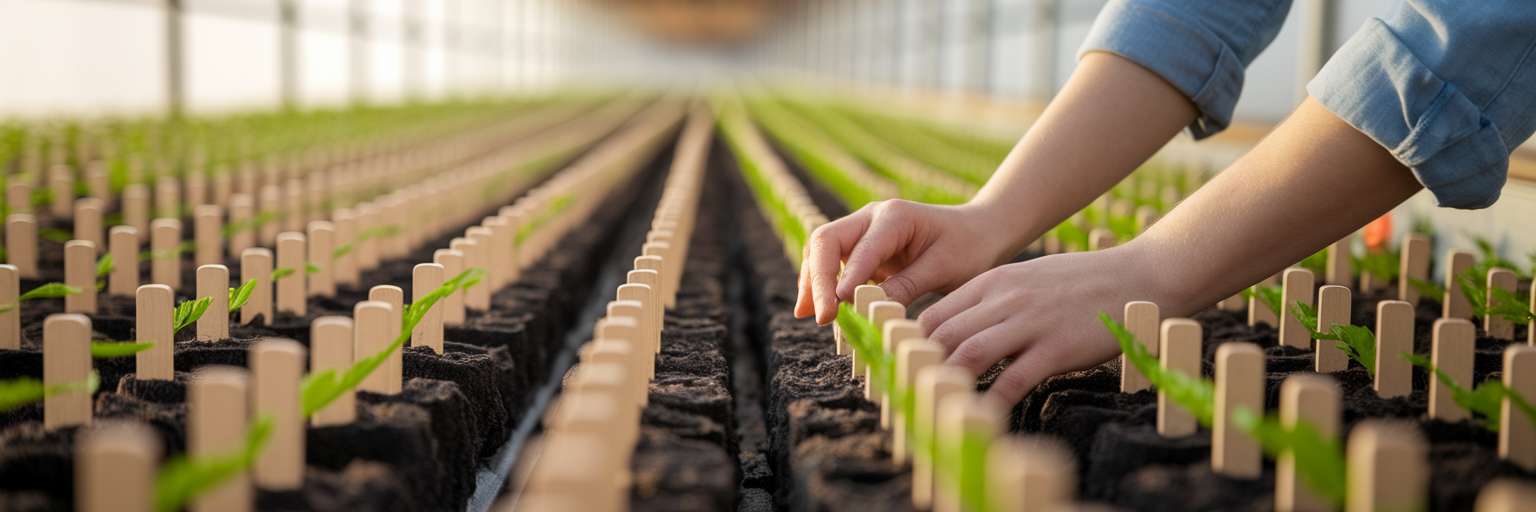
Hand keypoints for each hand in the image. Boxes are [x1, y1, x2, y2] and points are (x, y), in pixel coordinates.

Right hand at [794, 199, 1016, 324]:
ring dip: (812, 282)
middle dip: (817, 278)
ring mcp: (862, 232)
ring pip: (821, 251)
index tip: (837, 307)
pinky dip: (822, 285)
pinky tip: (816, 310)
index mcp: (894, 216)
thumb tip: (869, 310)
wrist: (980, 233)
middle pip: (826, 241)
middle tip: (821, 316)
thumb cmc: (968, 247)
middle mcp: (870, 217)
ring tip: (808, 314)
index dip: (845, 278)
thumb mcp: (943, 268)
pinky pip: (832, 264)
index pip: (859, 247)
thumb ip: (906, 286)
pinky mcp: (861, 250)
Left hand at [917, 243, 1186, 404]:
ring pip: (970, 353)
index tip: (900, 367)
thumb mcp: (1025, 278)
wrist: (1137, 276)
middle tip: (907, 393)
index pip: (935, 313)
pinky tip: (983, 416)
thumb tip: (953, 330)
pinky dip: (993, 400)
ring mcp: (1031, 322)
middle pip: (944, 335)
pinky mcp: (1057, 347)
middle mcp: (1005, 298)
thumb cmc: (1078, 283)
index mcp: (993, 281)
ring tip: (935, 404)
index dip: (910, 343)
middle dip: (919, 366)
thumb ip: (990, 300)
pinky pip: (1014, 379)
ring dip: (948, 381)